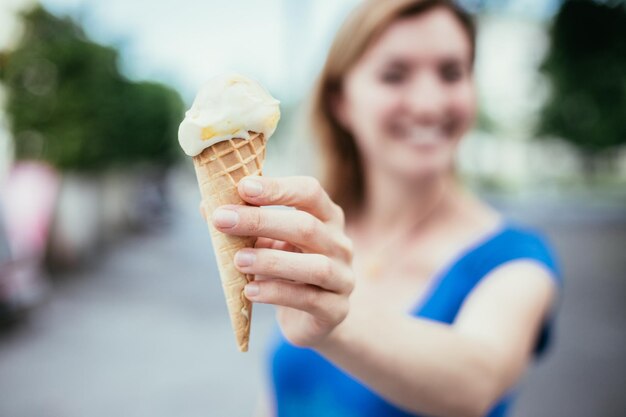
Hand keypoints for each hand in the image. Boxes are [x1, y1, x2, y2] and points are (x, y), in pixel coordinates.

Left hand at [210, 176, 354, 347]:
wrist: (312, 317)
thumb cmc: (287, 270)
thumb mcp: (267, 242)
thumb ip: (244, 225)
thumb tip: (207, 205)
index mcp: (326, 217)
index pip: (310, 192)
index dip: (278, 188)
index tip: (242, 187)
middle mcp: (340, 244)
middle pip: (306, 226)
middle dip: (261, 221)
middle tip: (222, 220)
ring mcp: (343, 278)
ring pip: (314, 266)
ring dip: (271, 261)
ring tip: (237, 260)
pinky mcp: (336, 310)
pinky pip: (309, 299)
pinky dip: (277, 293)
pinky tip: (250, 291)